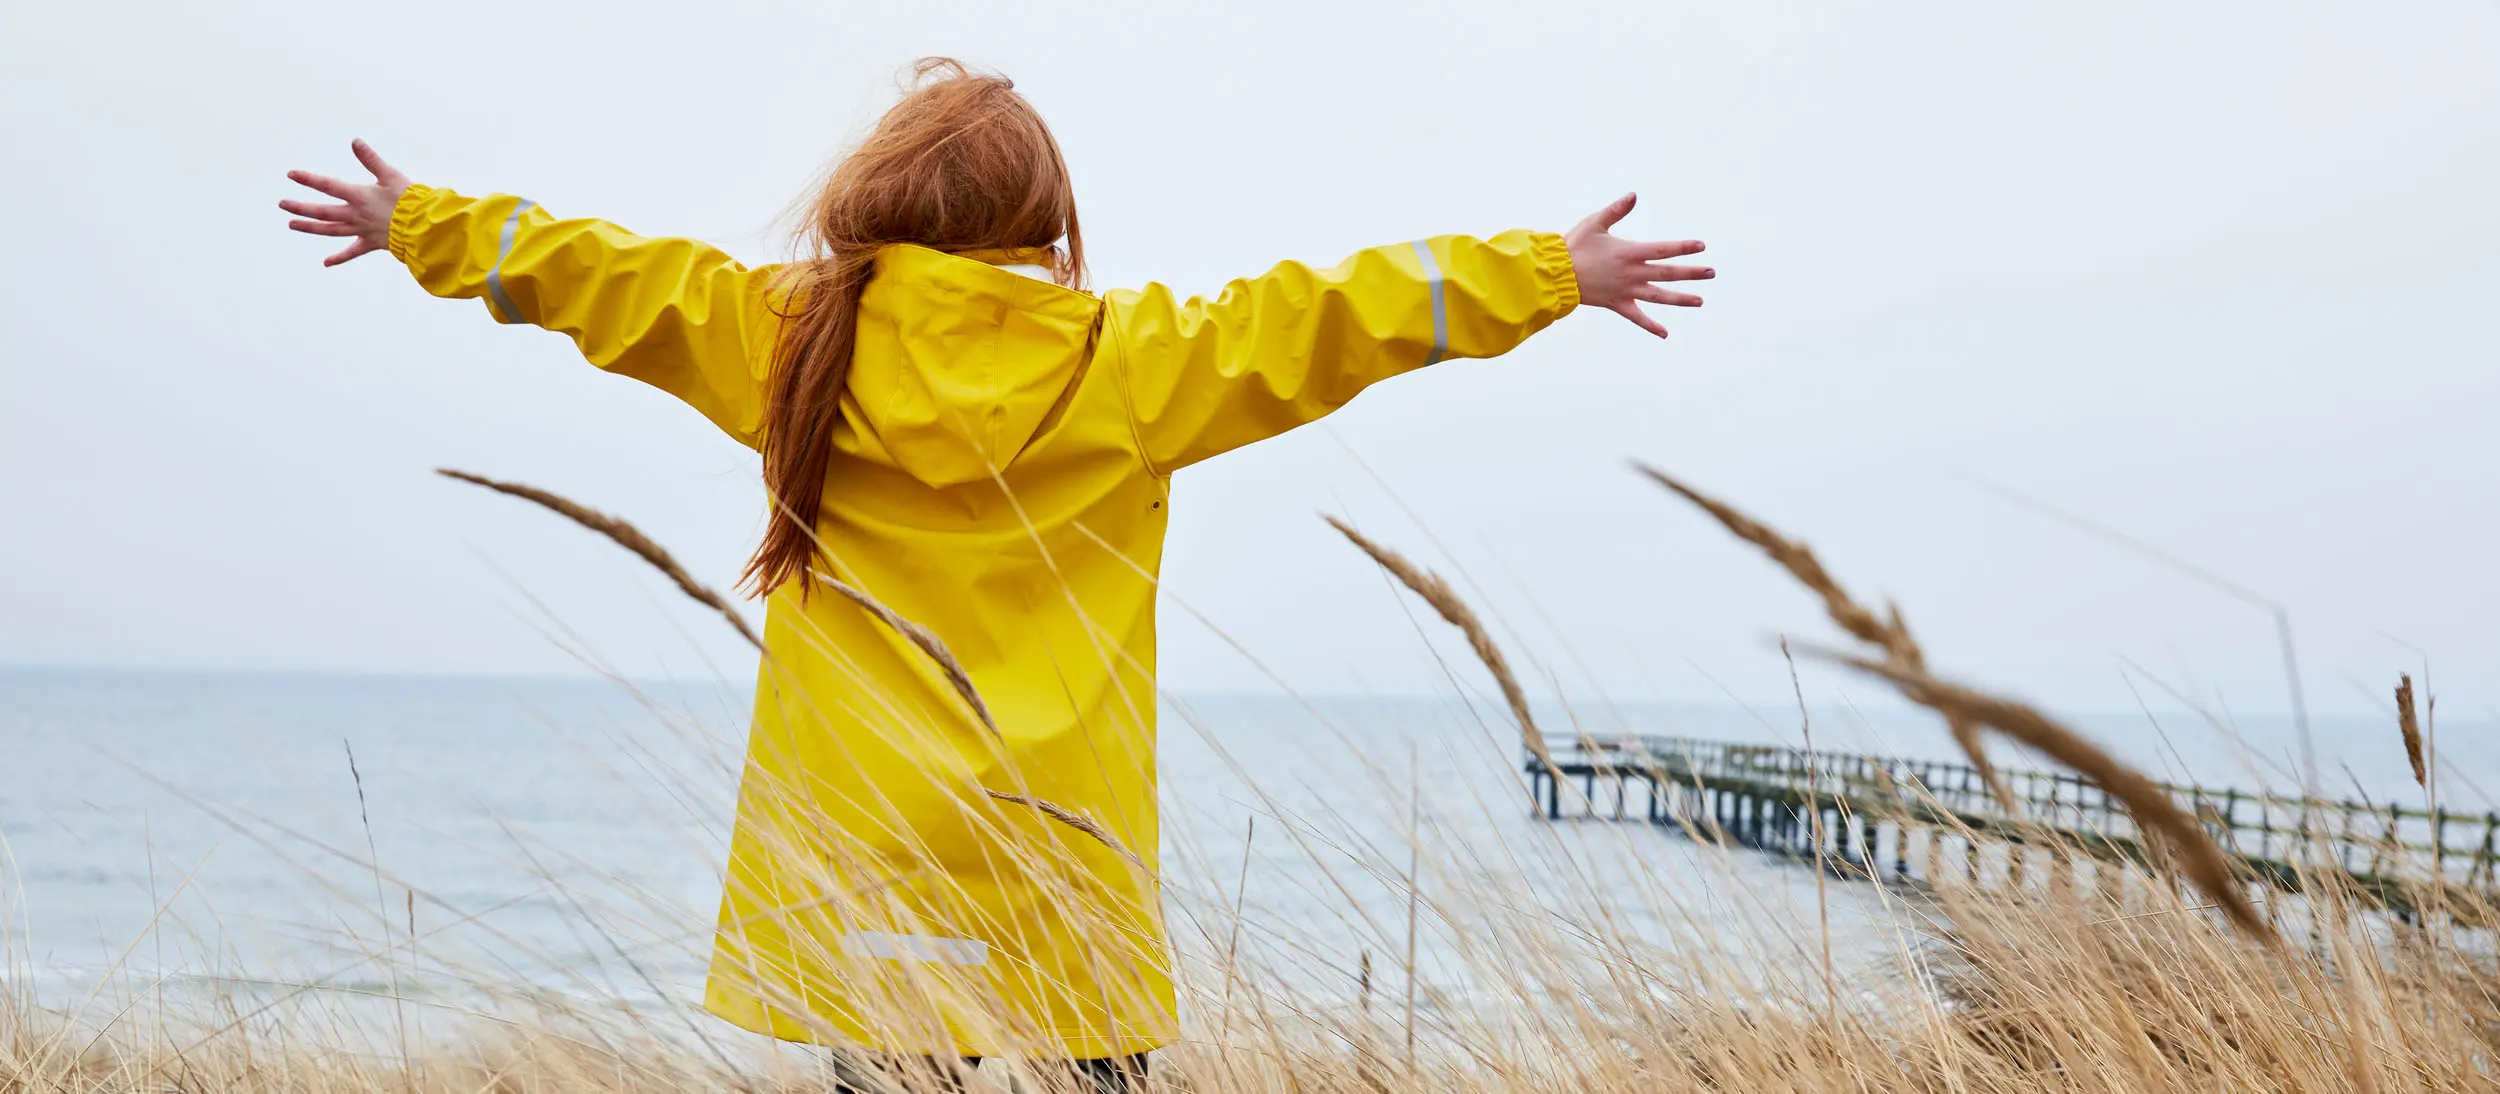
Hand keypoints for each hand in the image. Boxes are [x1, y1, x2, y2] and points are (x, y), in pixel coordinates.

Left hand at [282, 140, 411, 266]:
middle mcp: (355, 214)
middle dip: (301, 207)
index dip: (309, 179)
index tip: (291, 174)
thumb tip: (355, 141)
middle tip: (282, 204)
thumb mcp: (390, 175)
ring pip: (330, 230)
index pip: (328, 186)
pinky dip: (339, 257)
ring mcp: (361, 230)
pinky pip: (352, 251)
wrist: (423, 226)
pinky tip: (325, 263)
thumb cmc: (409, 199)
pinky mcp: (371, 242)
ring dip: (310, 227)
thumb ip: (371, 159)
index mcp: (359, 196)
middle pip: (322, 211)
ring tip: (292, 224)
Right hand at [1564, 192, 1710, 337]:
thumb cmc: (1573, 246)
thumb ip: (1616, 210)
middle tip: (1711, 273)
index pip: (1662, 250)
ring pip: (1658, 296)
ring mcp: (1625, 291)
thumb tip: (1634, 195)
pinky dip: (1651, 326)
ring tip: (1700, 301)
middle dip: (1691, 273)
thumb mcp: (1594, 223)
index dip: (1682, 248)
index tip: (1701, 246)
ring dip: (1680, 299)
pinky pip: (1637, 317)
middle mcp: (1631, 273)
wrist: (1554, 275)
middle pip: (1667, 273)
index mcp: (1628, 253)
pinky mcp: (1616, 304)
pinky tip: (1665, 334)